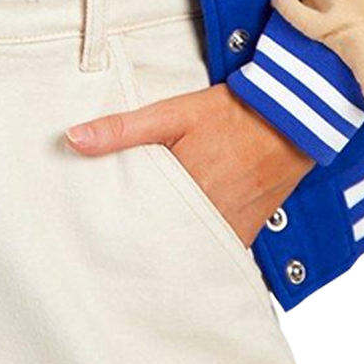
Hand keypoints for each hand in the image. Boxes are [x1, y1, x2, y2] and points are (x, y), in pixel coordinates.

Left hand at [65, 83, 313, 246]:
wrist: (290, 118)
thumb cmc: (229, 113)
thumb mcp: (171, 114)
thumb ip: (121, 129)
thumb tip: (73, 138)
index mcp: (183, 190)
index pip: (137, 222)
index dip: (115, 228)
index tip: (93, 233)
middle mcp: (208, 217)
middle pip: (161, 240)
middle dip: (138, 242)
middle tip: (109, 245)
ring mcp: (230, 229)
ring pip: (188, 249)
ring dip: (168, 246)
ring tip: (139, 248)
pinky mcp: (247, 231)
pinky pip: (216, 250)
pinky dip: (197, 246)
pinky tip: (178, 244)